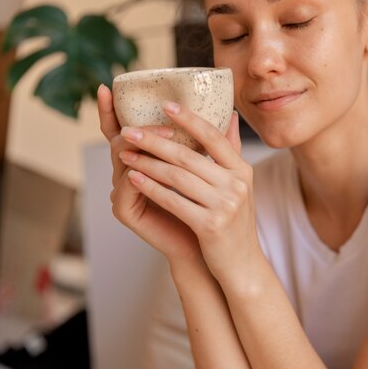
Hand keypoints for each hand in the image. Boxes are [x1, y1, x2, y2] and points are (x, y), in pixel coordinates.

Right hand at [96, 85, 203, 265]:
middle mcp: (128, 174)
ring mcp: (124, 192)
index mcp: (145, 161)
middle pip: (121, 139)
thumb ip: (218, 145)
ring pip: (124, 158)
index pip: (123, 129)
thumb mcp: (214, 172)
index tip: (109, 84)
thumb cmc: (210, 209)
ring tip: (167, 135)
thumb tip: (232, 114)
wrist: (209, 248)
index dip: (113, 109)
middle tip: (163, 117)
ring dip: (146, 145)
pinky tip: (154, 164)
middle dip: (141, 125)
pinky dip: (143, 173)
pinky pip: (129, 186)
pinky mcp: (126, 211)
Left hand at [110, 100, 262, 282]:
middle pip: (188, 156)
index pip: (214, 137)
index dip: (189, 119)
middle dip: (154, 141)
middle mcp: (236, 185)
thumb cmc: (235, 222)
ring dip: (146, 164)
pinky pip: (173, 201)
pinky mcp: (210, 226)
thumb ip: (231, 151)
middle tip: (128, 130)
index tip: (165, 104)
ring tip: (125, 154)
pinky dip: (151, 188)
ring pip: (177, 177)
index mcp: (242, 170)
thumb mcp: (240, 184)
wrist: (242, 264)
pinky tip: (134, 178)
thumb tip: (232, 116)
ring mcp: (225, 206)